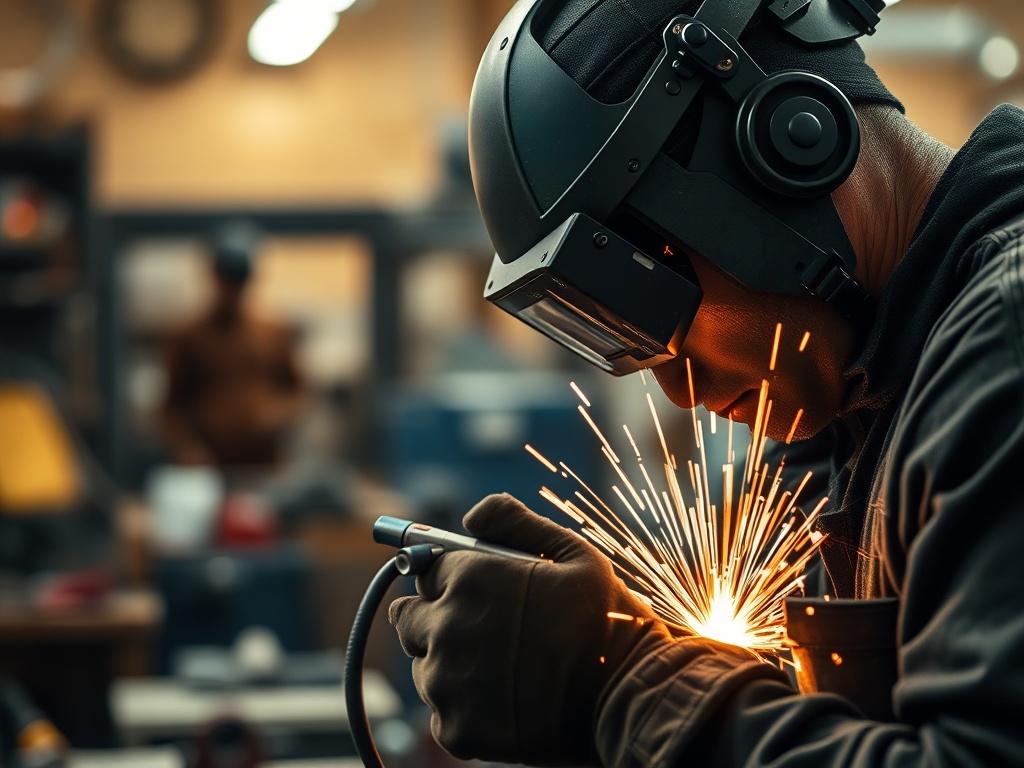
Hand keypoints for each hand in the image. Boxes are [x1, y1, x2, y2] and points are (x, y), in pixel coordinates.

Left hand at [388, 493, 671, 764]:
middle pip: (409, 617)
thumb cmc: (607, 621)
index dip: (448, 579)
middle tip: (479, 630)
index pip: (426, 569)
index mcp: (470, 578)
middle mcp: (447, 626)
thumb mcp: (574, 553)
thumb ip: (517, 522)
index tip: (469, 591)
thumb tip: (473, 515)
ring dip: (448, 663)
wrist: (627, 696)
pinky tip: (502, 699)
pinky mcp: (455, 728)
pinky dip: (463, 707)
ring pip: (424, 665)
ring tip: (499, 668)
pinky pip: (440, 711)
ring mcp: (447, 681)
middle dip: (436, 618)